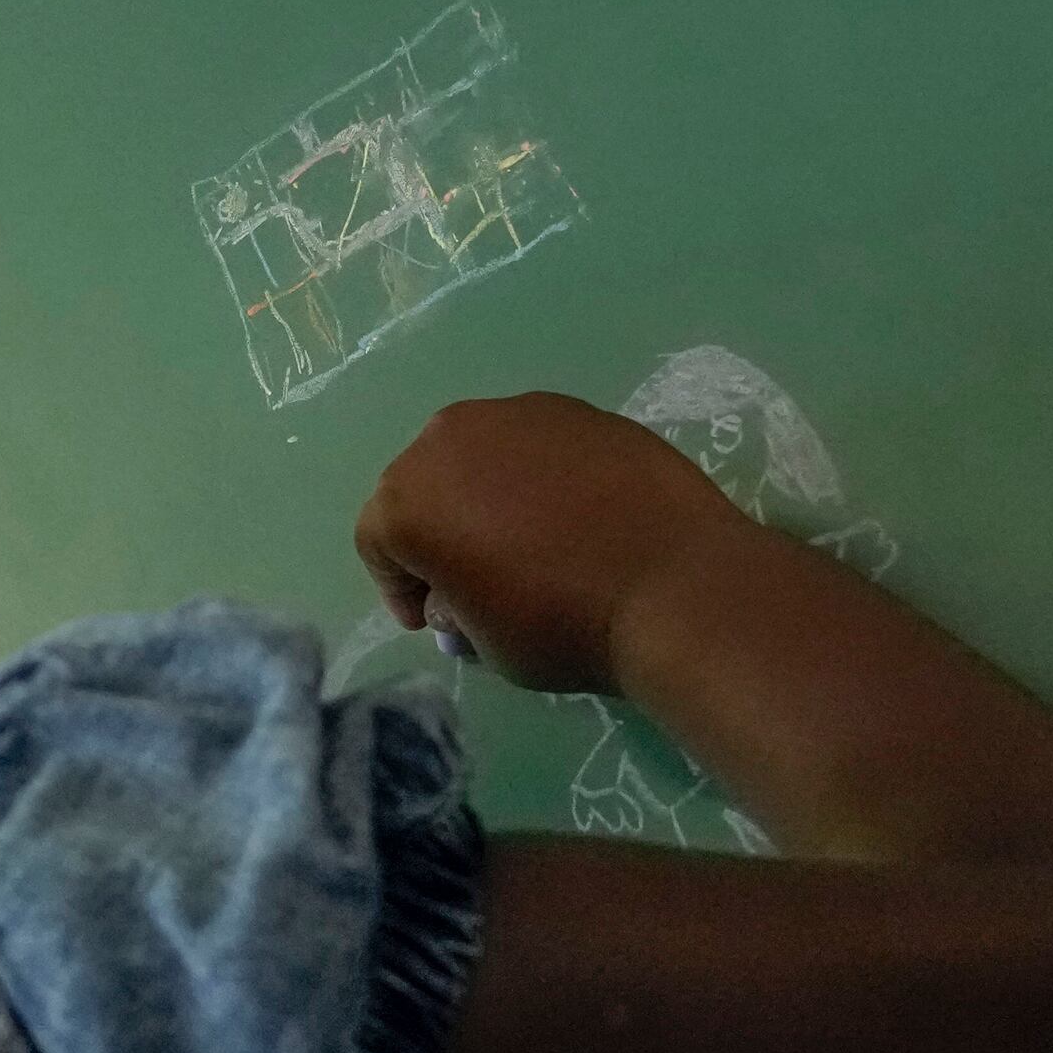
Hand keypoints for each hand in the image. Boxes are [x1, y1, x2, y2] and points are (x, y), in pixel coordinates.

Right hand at [352, 392, 748, 694]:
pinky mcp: (577, 409)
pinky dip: (542, 477)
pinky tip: (579, 516)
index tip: (436, 621)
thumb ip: (453, 607)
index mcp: (407, 500)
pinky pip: (538, 445)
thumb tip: (463, 588)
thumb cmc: (561, 625)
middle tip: (477, 578)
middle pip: (424, 486)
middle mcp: (448, 439)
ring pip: (480, 456)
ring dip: (488, 495)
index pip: (379, 542)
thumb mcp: (482, 643)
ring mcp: (516, 414)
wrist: (674, 584)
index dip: (400, 587)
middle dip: (439, 531)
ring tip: (532, 541)